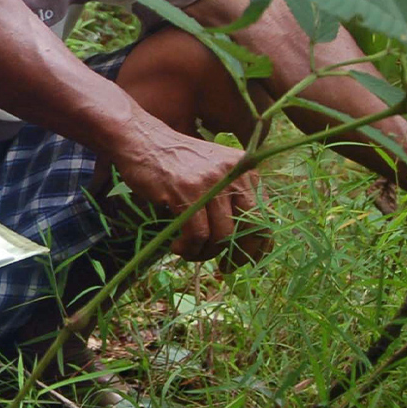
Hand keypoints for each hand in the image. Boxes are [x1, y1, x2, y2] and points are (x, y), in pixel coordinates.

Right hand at [115, 128, 266, 263]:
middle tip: (225, 268)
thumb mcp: (215, 170)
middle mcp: (234, 174)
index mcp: (246, 169)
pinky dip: (189, 248)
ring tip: (190, 252)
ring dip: (206, 253)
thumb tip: (246, 238)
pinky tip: (178, 246)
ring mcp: (211, 183)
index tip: (248, 260)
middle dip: (239, 255)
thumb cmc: (177, 160)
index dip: (259, 244)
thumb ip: (233, 194)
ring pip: (222, 236)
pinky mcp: (186, 192)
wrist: (142, 140)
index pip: (265, 215)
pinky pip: (197, 235)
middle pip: (249, 229)